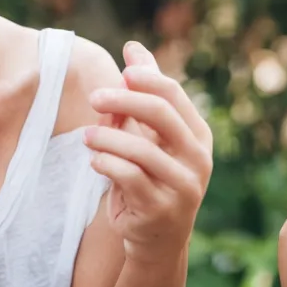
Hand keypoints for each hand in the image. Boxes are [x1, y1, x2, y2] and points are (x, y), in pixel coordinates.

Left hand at [83, 41, 213, 264]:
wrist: (157, 238)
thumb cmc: (152, 177)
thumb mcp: (151, 136)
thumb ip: (145, 93)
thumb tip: (133, 47)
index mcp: (199, 135)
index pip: (173, 95)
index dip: (146, 79)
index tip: (120, 72)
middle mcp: (198, 158)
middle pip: (161, 114)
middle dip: (124, 100)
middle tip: (94, 97)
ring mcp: (183, 186)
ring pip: (142, 149)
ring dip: (107, 137)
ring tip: (87, 135)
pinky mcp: (161, 209)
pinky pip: (129, 177)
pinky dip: (107, 164)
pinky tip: (95, 159)